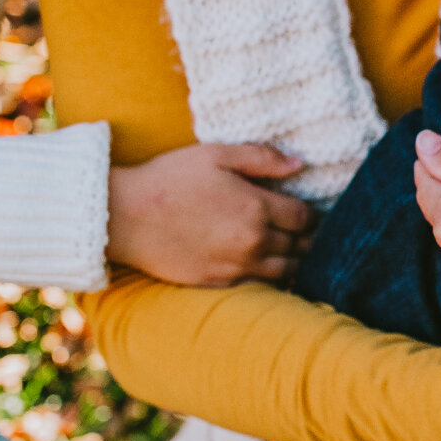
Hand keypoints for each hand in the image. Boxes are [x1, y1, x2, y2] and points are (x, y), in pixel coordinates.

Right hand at [105, 143, 312, 285]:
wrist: (126, 217)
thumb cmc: (170, 178)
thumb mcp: (216, 154)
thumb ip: (262, 158)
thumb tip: (299, 164)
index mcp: (257, 208)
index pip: (306, 218)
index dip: (313, 215)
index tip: (309, 211)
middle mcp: (254, 242)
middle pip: (301, 247)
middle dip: (309, 239)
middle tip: (307, 232)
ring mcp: (237, 267)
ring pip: (287, 271)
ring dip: (295, 261)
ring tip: (294, 250)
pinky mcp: (219, 283)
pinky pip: (261, 286)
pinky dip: (272, 278)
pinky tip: (268, 266)